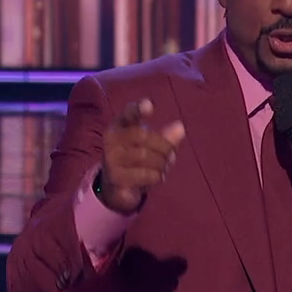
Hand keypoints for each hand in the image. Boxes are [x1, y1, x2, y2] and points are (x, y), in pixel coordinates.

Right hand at [98, 99, 185, 214]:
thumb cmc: (136, 160)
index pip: (129, 113)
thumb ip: (166, 136)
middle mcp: (111, 139)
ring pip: (146, 156)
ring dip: (162, 164)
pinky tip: (155, 177)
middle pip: (145, 136)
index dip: (138, 108)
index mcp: (119, 126)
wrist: (115, 186)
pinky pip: (145, 175)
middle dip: (164, 147)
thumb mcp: (151, 146)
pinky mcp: (115, 177)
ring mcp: (111, 158)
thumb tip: (180, 127)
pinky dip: (156, 177)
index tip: (150, 105)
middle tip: (171, 156)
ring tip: (163, 168)